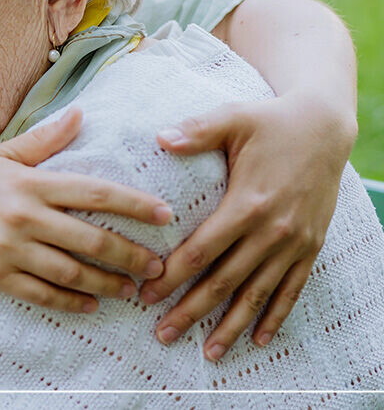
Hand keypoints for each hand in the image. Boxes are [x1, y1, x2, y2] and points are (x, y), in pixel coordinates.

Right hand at [0, 108, 172, 312]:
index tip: (165, 215)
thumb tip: (81, 114)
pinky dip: (71, 301)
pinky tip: (91, 304)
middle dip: (131, 254)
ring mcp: (8, 249)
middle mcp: (22, 216)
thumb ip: (43, 141)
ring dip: (107, 284)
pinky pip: (42, 294)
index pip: (94, 192)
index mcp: (29, 182)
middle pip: (91, 239)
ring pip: (71, 272)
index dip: (134, 204)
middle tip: (158, 266)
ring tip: (130, 288)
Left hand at [141, 92, 354, 360]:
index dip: (172, 276)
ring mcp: (295, 242)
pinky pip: (291, 289)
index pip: (202, 251)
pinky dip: (275, 316)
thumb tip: (160, 138)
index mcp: (248, 203)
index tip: (146, 294)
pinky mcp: (311, 246)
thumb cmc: (270, 121)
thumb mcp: (233, 118)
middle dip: (192, 311)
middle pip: (225, 281)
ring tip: (207, 352)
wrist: (325, 127)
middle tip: (162, 334)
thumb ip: (196, 131)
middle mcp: (273, 230)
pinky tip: (258, 339)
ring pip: (258, 294)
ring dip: (232, 325)